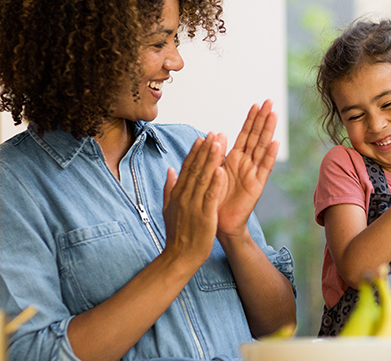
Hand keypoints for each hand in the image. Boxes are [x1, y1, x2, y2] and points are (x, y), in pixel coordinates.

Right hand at [162, 133, 226, 266]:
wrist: (179, 257)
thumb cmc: (177, 234)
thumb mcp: (168, 208)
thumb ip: (169, 188)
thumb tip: (169, 170)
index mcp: (178, 194)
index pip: (187, 168)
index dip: (195, 152)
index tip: (202, 137)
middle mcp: (184, 196)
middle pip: (195, 169)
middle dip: (205, 150)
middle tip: (213, 133)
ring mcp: (193, 206)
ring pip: (203, 178)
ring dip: (211, 160)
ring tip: (218, 144)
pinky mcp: (204, 216)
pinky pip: (210, 197)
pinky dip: (215, 183)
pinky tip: (221, 170)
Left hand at [217, 100, 279, 236]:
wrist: (218, 223)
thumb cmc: (214, 198)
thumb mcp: (211, 171)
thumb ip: (215, 153)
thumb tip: (216, 133)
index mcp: (234, 159)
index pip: (244, 135)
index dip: (251, 120)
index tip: (256, 104)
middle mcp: (246, 164)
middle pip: (256, 137)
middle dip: (262, 119)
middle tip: (270, 101)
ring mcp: (253, 174)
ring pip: (261, 148)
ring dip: (268, 131)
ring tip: (274, 114)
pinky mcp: (256, 186)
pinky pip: (264, 168)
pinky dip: (269, 155)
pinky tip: (275, 142)